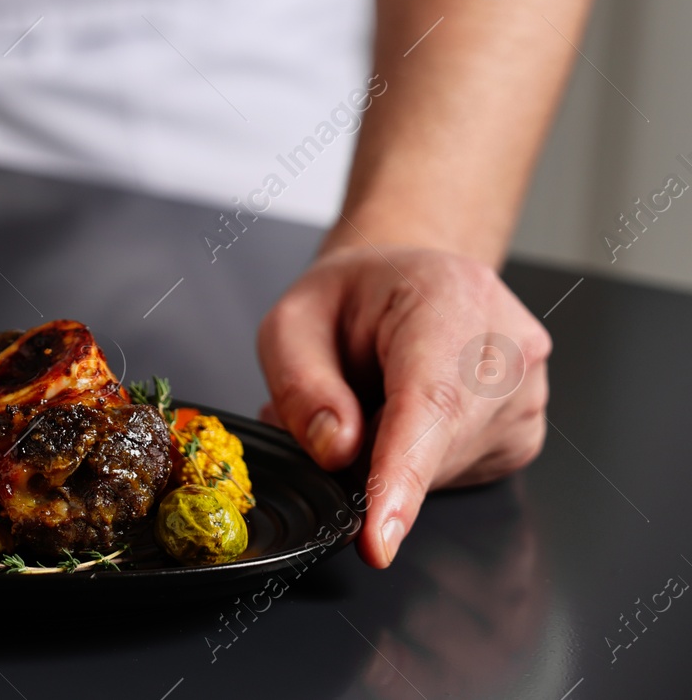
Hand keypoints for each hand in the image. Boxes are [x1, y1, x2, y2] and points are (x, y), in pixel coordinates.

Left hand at [256, 245, 549, 568]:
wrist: (405, 281)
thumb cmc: (352, 297)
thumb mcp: (293, 321)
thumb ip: (302, 384)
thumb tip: (336, 451)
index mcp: (451, 296)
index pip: (431, 402)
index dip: (402, 476)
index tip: (379, 538)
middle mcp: (508, 344)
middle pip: (434, 444)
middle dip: (366, 457)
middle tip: (327, 417)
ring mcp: (526, 393)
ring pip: (442, 469)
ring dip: (386, 458)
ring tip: (364, 400)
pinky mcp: (520, 435)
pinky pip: (454, 475)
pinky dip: (412, 463)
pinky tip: (397, 416)